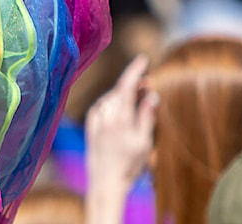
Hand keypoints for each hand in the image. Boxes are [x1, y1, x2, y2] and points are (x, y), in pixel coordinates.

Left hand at [85, 56, 157, 223]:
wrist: (105, 182)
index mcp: (121, 117)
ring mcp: (96, 119)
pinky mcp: (90, 125)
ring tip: (136, 101)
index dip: (135, 70)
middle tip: (147, 84)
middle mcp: (106, 115)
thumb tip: (151, 94)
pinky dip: (113, 104)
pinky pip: (103, 106)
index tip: (143, 59)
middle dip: (133, 83)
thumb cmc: (129, 165)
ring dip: (123, 94)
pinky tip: (120, 112)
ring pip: (111, 97)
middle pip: (120, 89)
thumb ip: (147, 116)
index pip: (127, 85)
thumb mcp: (144, 142)